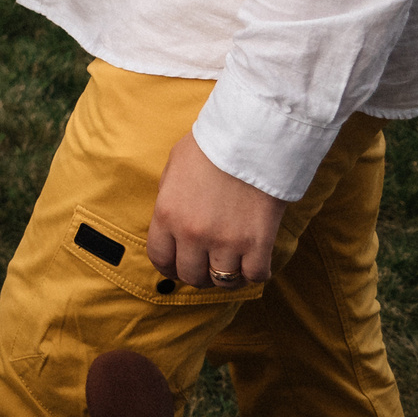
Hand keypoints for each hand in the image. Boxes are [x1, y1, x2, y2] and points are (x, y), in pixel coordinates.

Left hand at [147, 133, 289, 289]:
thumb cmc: (211, 145)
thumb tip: (169, 223)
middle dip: (196, 273)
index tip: (177, 266)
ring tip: (231, 263)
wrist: (252, 135)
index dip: (168, 267)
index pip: (160, 258)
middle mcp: (192, 233)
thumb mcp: (174, 167)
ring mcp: (226, 241)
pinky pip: (254, 276)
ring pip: (222, 281)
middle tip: (206, 264)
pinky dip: (254, 273)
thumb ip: (168, 198)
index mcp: (167, 214)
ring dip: (225, 275)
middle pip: (190, 275)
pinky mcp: (258, 243)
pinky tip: (253, 260)